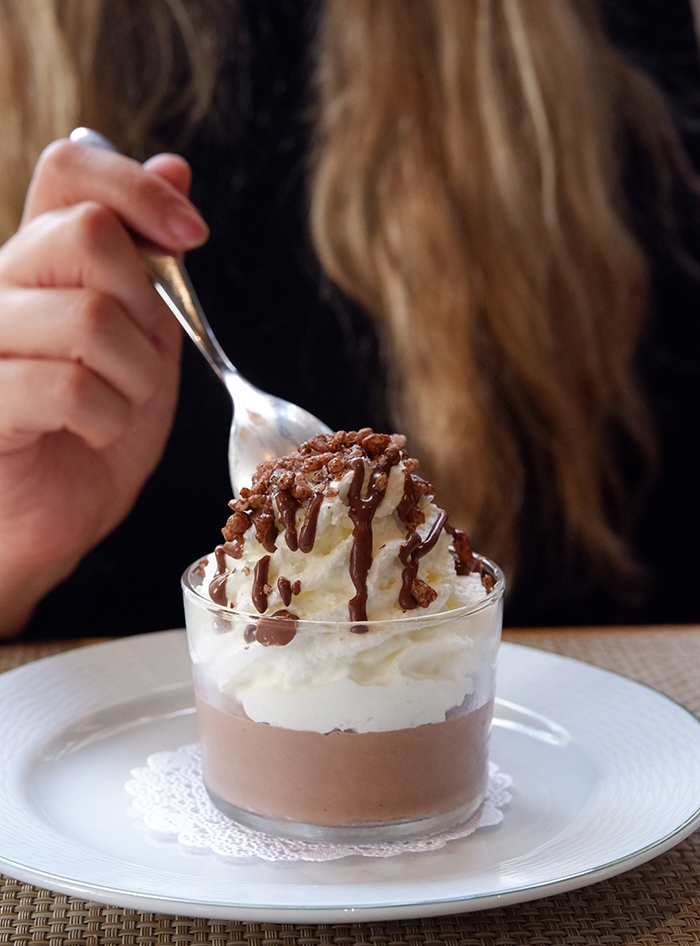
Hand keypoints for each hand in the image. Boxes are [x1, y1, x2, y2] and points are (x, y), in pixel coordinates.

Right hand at [0, 138, 208, 634]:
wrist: (53, 516)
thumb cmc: (95, 429)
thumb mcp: (143, 337)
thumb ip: (152, 261)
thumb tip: (174, 167)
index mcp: (36, 258)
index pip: (69, 169)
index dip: (138, 187)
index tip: (191, 234)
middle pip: (86, 235)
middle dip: (147, 309)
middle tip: (139, 361)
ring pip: (89, 317)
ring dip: (134, 378)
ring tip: (117, 406)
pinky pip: (69, 387)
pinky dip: (108, 419)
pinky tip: (92, 432)